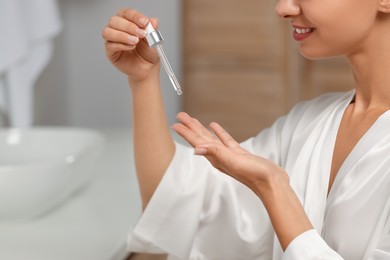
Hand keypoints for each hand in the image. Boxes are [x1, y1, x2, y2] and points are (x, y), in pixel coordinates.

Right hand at [102, 8, 159, 81]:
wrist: (148, 68)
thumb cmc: (148, 52)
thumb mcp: (153, 39)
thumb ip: (152, 29)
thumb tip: (153, 21)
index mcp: (127, 21)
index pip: (127, 13)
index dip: (135, 16)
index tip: (145, 22)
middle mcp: (117, 28)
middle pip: (114, 20)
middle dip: (129, 27)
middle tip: (142, 34)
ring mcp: (112, 40)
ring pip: (108, 32)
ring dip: (123, 36)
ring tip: (135, 42)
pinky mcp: (110, 52)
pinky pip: (110, 45)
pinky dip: (121, 45)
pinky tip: (131, 47)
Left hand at [172, 112, 288, 195]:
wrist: (271, 183)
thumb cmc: (253, 175)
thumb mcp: (233, 161)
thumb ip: (216, 153)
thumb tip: (196, 150)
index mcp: (216, 158)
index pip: (197, 142)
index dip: (186, 133)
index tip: (176, 124)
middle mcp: (219, 156)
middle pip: (201, 138)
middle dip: (190, 127)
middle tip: (180, 115)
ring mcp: (229, 155)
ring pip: (212, 138)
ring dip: (202, 129)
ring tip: (193, 120)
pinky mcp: (239, 154)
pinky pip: (225, 140)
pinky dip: (219, 133)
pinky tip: (215, 126)